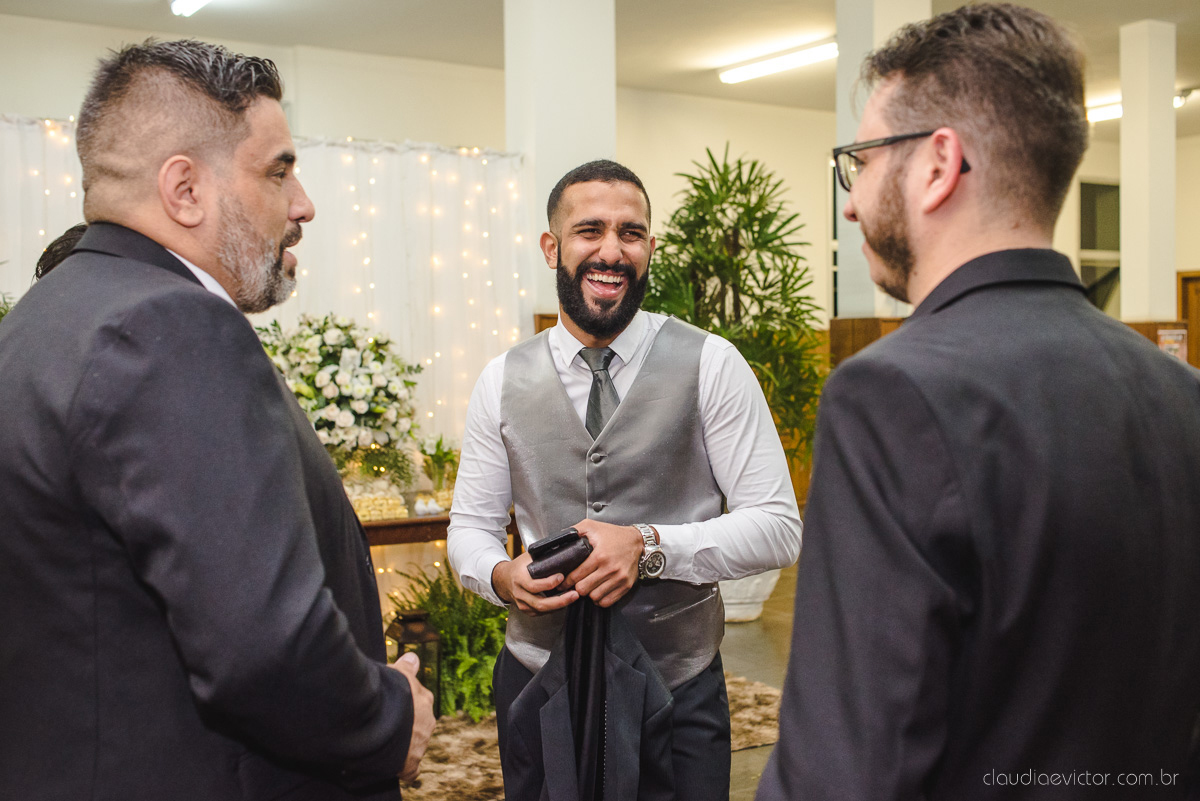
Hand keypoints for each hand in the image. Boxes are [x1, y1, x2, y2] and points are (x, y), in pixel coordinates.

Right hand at [390, 652, 434, 782]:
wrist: (382, 717)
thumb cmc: (388, 691)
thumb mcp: (397, 673)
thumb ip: (406, 667)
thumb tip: (413, 657)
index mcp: (425, 699)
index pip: (419, 702)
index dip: (405, 704)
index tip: (391, 705)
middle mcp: (427, 721)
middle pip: (418, 724)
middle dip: (405, 725)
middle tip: (384, 723)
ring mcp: (420, 743)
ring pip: (415, 744)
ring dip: (402, 744)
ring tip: (382, 741)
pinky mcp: (410, 762)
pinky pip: (411, 770)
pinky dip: (404, 769)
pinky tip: (395, 767)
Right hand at [491, 551, 579, 615]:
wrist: (503, 580)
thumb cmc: (519, 566)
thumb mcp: (527, 557)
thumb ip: (542, 555)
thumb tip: (563, 546)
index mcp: (519, 578)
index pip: (533, 585)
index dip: (548, 583)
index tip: (561, 577)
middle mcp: (519, 593)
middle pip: (540, 603)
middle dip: (559, 600)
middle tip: (574, 594)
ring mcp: (522, 604)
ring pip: (542, 610)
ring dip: (560, 605)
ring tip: (573, 597)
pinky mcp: (526, 610)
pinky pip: (542, 613)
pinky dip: (554, 608)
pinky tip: (565, 602)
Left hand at [562, 520, 643, 607]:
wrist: (637, 541)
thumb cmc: (614, 535)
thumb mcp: (593, 526)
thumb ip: (575, 530)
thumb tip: (560, 538)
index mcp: (599, 555)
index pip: (577, 575)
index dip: (567, 581)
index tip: (564, 582)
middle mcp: (610, 569)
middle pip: (584, 589)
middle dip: (576, 587)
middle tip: (574, 585)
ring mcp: (619, 579)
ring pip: (595, 597)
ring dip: (588, 594)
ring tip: (587, 587)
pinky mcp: (626, 586)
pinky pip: (608, 601)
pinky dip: (600, 599)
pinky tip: (597, 591)